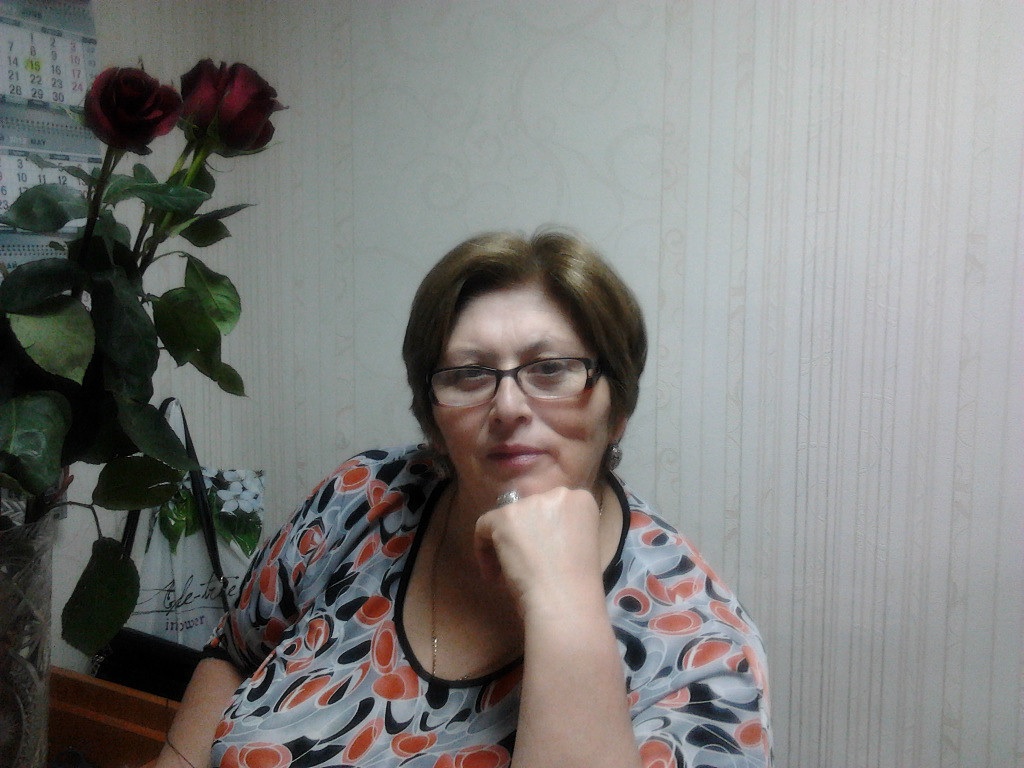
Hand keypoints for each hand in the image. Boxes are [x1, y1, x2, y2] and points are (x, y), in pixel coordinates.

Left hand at [473, 486, 604, 617]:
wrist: (564, 601)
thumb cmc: (577, 586)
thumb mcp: (580, 547)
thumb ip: (562, 531)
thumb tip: (536, 535)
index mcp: (581, 501)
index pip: (551, 508)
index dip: (542, 531)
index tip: (541, 555)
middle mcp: (557, 494)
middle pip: (529, 510)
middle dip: (523, 535)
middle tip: (525, 564)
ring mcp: (530, 503)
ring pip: (505, 519)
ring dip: (504, 544)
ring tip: (508, 574)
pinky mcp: (505, 516)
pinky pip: (483, 526)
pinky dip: (483, 550)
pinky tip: (493, 574)